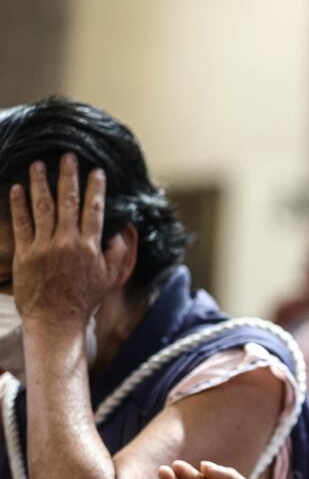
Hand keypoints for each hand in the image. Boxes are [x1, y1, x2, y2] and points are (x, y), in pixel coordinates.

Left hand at [9, 153, 116, 328]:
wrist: (56, 321)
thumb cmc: (85, 301)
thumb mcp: (111, 278)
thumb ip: (117, 253)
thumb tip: (120, 231)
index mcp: (89, 246)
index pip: (94, 209)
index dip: (95, 188)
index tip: (96, 171)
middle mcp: (67, 242)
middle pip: (68, 201)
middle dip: (68, 176)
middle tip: (68, 157)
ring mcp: (44, 247)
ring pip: (42, 207)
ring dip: (40, 183)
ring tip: (38, 165)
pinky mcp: (25, 254)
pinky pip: (21, 224)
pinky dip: (19, 205)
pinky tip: (17, 189)